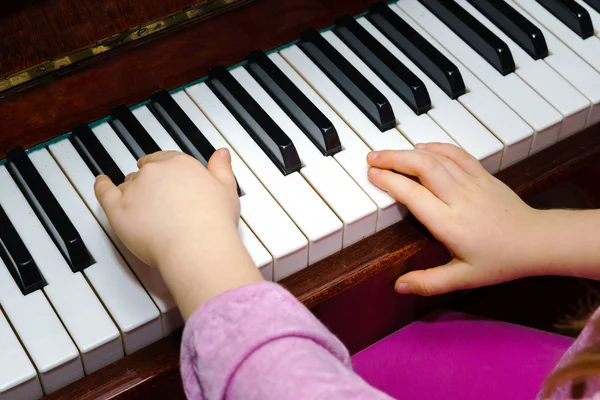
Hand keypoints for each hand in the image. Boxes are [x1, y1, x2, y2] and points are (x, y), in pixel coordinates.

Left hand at [94, 149, 239, 267]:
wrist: (197, 245)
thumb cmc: (213, 221)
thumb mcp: (226, 189)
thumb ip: (221, 168)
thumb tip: (221, 154)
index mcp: (180, 164)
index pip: (165, 159)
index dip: (166, 170)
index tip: (168, 177)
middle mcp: (155, 172)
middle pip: (146, 172)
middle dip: (150, 182)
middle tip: (157, 197)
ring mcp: (134, 190)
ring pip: (128, 185)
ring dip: (132, 191)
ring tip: (139, 204)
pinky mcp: (118, 209)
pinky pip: (104, 192)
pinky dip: (101, 185)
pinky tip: (101, 182)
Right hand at [367, 143, 542, 295]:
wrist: (537, 241)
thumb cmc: (501, 260)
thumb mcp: (463, 278)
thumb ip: (429, 282)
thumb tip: (399, 287)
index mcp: (449, 223)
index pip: (412, 194)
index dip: (389, 181)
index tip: (372, 175)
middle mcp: (458, 198)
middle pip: (421, 167)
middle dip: (392, 158)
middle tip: (372, 158)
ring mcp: (471, 183)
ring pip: (436, 157)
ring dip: (408, 151)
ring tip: (388, 152)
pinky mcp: (483, 175)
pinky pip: (456, 154)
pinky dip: (436, 147)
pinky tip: (422, 147)